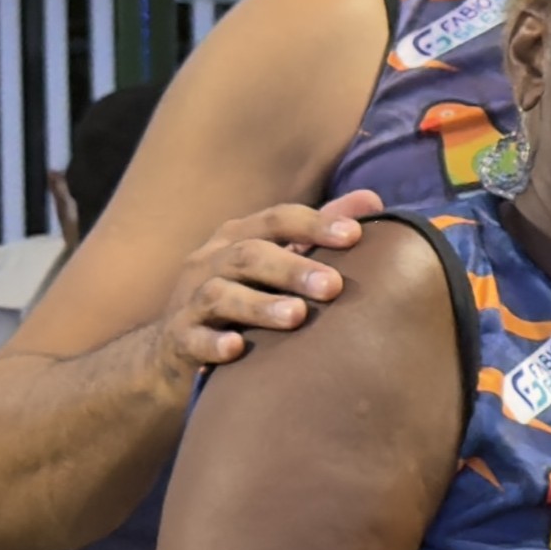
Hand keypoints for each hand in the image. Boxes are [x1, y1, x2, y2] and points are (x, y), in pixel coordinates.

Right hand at [153, 192, 383, 383]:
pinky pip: (193, 338)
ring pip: (221, 295)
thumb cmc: (245, 294)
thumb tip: (373, 201)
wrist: (177, 343)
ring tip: (296, 315)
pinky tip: (235, 348)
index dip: (313, 224)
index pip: (277, 220)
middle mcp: (212, 262)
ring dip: (259, 305)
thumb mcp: (277, 257)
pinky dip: (212, 343)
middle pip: (250, 255)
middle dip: (292, 268)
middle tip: (333, 286)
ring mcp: (193, 300)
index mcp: (240, 238)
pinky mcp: (181, 339)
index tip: (354, 234)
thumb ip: (319, 232)